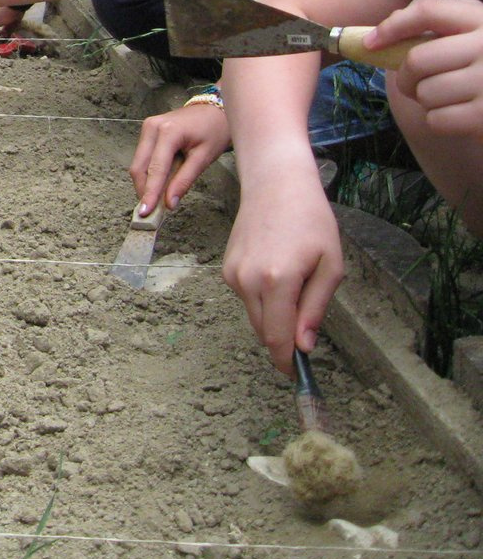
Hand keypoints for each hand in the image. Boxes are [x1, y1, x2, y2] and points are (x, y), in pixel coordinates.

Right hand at [128, 102, 230, 213]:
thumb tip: (169, 203)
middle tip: (149, 213)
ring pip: (138, 164)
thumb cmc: (214, 131)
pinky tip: (159, 185)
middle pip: (139, 167)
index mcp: (168, 132)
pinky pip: (143, 158)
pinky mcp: (147, 131)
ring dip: (145, 183)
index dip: (150, 192)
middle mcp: (152, 127)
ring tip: (156, 201)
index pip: (156, 169)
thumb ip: (184, 180)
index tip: (145, 212)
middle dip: (143, 190)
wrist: (215, 109)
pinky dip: (149, 174)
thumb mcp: (204, 157)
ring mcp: (147, 127)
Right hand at [223, 172, 342, 374]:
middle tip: (306, 329)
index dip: (287, 361)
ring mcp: (233, 274)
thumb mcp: (330, 265)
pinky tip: (278, 273)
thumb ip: (315, 308)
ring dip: (273, 317)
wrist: (276, 184)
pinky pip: (246, 297)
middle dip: (283, 340)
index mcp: (277, 281)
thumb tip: (304, 346)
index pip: (276, 338)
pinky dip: (263, 298)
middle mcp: (248, 281)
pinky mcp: (227, 267)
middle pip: (262, 331)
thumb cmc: (311, 220)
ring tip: (297, 286)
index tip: (297, 374)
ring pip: (254, 315)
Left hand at [375, 0, 482, 137]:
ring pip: (425, 92)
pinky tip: (458, 116)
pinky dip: (439, 121)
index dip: (392, 26)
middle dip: (406, 76)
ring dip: (426, 100)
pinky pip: (437, 119)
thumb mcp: (477, 36)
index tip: (371, 42)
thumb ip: (442, 29)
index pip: (429, 13)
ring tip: (447, 98)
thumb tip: (381, 33)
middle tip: (415, 83)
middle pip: (417, 59)